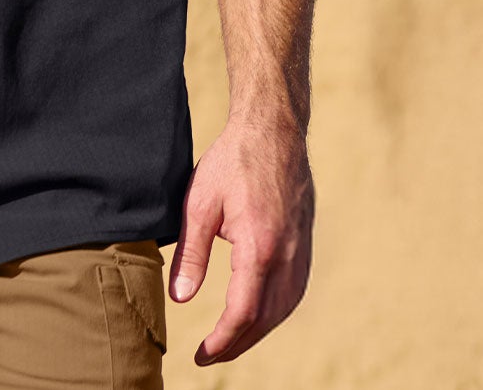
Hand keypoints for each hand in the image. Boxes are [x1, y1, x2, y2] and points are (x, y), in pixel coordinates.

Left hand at [168, 116, 314, 366]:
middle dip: (236, 344)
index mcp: (260, 248)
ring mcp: (301, 253)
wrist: (273, 132)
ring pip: (282, 311)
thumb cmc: (232, 162)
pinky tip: (257, 315)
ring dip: (256, 332)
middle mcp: (287, 258)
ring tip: (228, 341)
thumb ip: (192, 254)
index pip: (243, 313)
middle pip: (264, 320)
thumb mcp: (200, 203)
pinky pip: (293, 294)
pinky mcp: (305, 247)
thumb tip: (181, 299)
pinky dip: (274, 313)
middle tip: (209, 355)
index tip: (201, 354)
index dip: (222, 341)